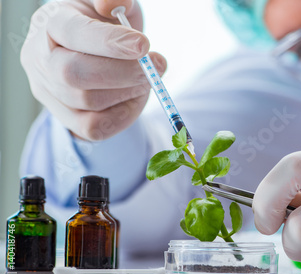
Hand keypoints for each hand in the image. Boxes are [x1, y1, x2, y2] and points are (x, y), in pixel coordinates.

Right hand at [21, 0, 166, 140]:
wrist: (97, 52)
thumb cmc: (106, 25)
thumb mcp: (114, 6)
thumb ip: (115, 1)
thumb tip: (113, 5)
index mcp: (50, 22)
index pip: (73, 33)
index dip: (110, 42)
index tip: (144, 46)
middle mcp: (40, 58)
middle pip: (75, 74)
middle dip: (124, 73)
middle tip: (155, 66)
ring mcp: (48, 91)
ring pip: (88, 103)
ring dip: (129, 92)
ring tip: (146, 79)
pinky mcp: (64, 117)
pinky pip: (94, 128)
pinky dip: (124, 116)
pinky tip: (134, 98)